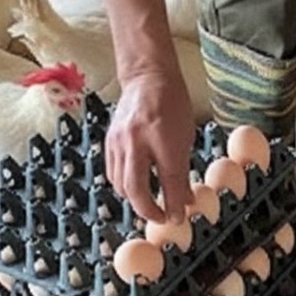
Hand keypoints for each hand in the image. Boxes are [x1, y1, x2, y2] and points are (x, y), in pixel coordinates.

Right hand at [105, 68, 193, 223]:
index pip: (168, 179)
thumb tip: (184, 199)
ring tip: (150, 205)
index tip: (177, 218)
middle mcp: (136, 140)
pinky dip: (124, 186)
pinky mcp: (109, 142)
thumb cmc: (171, 103)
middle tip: (160, 217)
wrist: (147, 78)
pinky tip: (136, 188)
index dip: (172, 204)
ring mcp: (118, 141)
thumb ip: (182, 169)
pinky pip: (113, 173)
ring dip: (135, 199)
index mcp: (161, 136)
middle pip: (135, 187)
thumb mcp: (185, 137)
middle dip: (148, 209)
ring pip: (121, 183)